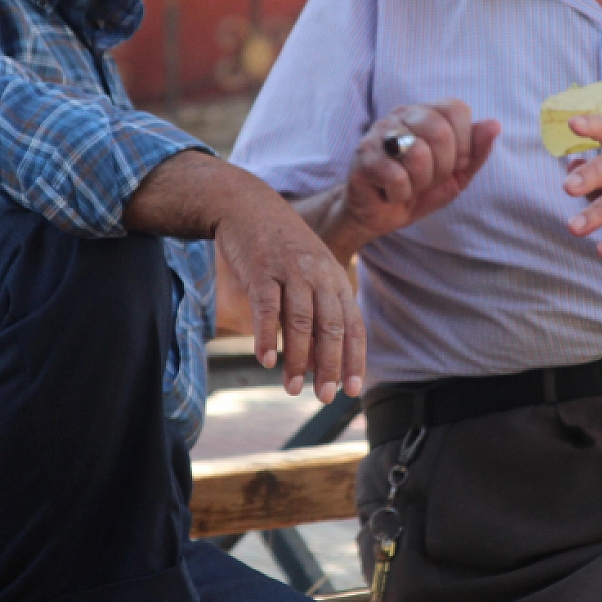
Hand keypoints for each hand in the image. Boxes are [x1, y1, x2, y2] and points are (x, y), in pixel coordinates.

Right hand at [213, 179, 365, 401]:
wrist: (247, 204)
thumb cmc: (280, 247)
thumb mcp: (307, 273)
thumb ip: (315, 314)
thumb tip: (318, 363)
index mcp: (334, 279)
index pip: (352, 324)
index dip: (354, 358)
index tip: (352, 389)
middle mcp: (317, 275)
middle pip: (330, 327)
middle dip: (330, 366)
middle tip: (324, 397)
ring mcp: (290, 270)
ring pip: (300, 321)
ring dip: (297, 359)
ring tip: (291, 389)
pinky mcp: (261, 268)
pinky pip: (267, 307)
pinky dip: (267, 336)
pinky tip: (267, 361)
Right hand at [338, 100, 500, 246]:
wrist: (379, 215)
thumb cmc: (418, 190)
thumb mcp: (457, 175)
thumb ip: (476, 151)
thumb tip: (494, 124)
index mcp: (426, 113)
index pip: (456, 109)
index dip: (462, 144)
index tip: (451, 164)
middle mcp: (401, 114)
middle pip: (440, 132)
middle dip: (441, 168)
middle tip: (426, 179)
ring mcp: (379, 133)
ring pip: (418, 154)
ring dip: (419, 183)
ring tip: (407, 184)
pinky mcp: (364, 157)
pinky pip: (397, 177)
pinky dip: (399, 194)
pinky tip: (390, 192)